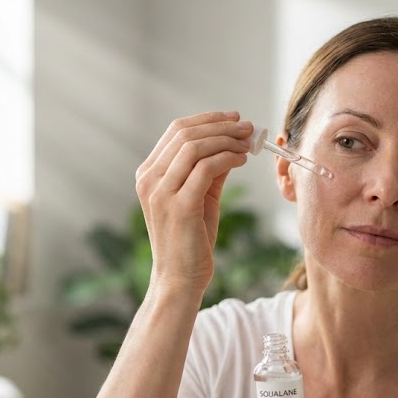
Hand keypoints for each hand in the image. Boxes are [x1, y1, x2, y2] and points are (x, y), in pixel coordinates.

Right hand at [135, 112, 252, 294]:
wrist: (179, 279)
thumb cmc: (190, 240)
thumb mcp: (199, 198)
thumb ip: (209, 170)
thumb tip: (231, 143)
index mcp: (148, 174)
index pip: (176, 131)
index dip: (208, 120)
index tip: (234, 118)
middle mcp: (149, 179)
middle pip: (185, 133)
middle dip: (221, 126)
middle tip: (247, 127)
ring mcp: (161, 192)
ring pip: (195, 147)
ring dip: (227, 140)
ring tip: (249, 142)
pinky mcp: (180, 206)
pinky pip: (207, 168)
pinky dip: (228, 158)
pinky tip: (242, 159)